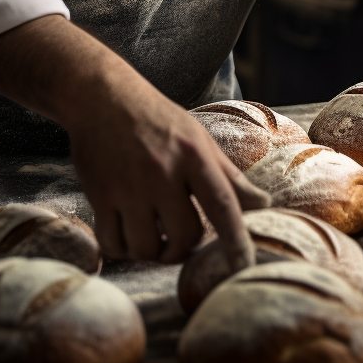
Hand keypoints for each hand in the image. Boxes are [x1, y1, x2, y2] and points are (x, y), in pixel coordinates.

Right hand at [66, 64, 270, 268]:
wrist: (103, 98)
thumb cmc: (158, 120)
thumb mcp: (198, 138)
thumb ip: (229, 176)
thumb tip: (264, 204)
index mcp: (193, 154)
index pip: (222, 204)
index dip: (236, 239)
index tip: (244, 265)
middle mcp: (162, 171)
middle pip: (185, 236)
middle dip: (184, 246)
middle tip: (179, 236)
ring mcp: (128, 186)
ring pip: (147, 248)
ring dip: (152, 251)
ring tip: (153, 234)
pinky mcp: (99, 195)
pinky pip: (113, 245)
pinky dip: (122, 249)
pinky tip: (128, 234)